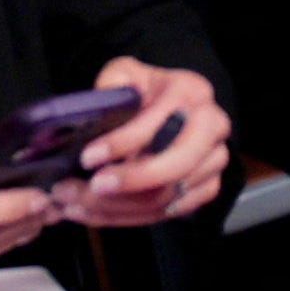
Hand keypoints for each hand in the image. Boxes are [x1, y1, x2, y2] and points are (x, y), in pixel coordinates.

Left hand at [61, 60, 232, 227]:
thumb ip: (114, 82)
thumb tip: (106, 103)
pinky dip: (127, 218)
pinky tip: (95, 212)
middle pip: (176, 166)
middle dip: (130, 181)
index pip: (159, 123)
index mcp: (192, 92)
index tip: (88, 157)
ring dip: (117, 206)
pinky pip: (166, 213)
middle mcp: (212, 127)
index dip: (122, 143)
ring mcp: (213, 161)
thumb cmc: (145, 92)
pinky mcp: (206, 188)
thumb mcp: (126, 73)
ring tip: (76, 204)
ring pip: (167, 196)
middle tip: (91, 188)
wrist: (170, 110)